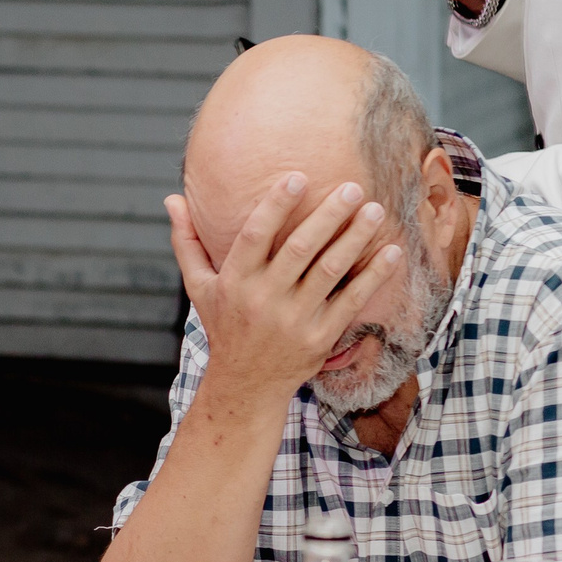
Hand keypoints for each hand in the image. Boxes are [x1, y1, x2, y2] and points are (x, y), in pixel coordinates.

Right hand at [168, 175, 404, 399]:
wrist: (246, 385)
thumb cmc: (224, 327)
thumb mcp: (199, 286)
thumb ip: (187, 241)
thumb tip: (171, 199)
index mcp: (234, 281)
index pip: (255, 235)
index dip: (276, 205)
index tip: (298, 177)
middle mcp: (263, 299)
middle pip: (299, 249)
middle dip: (328, 216)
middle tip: (353, 187)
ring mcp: (294, 319)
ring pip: (329, 271)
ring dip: (355, 238)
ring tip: (374, 210)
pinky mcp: (320, 336)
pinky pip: (351, 300)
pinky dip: (372, 276)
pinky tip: (390, 252)